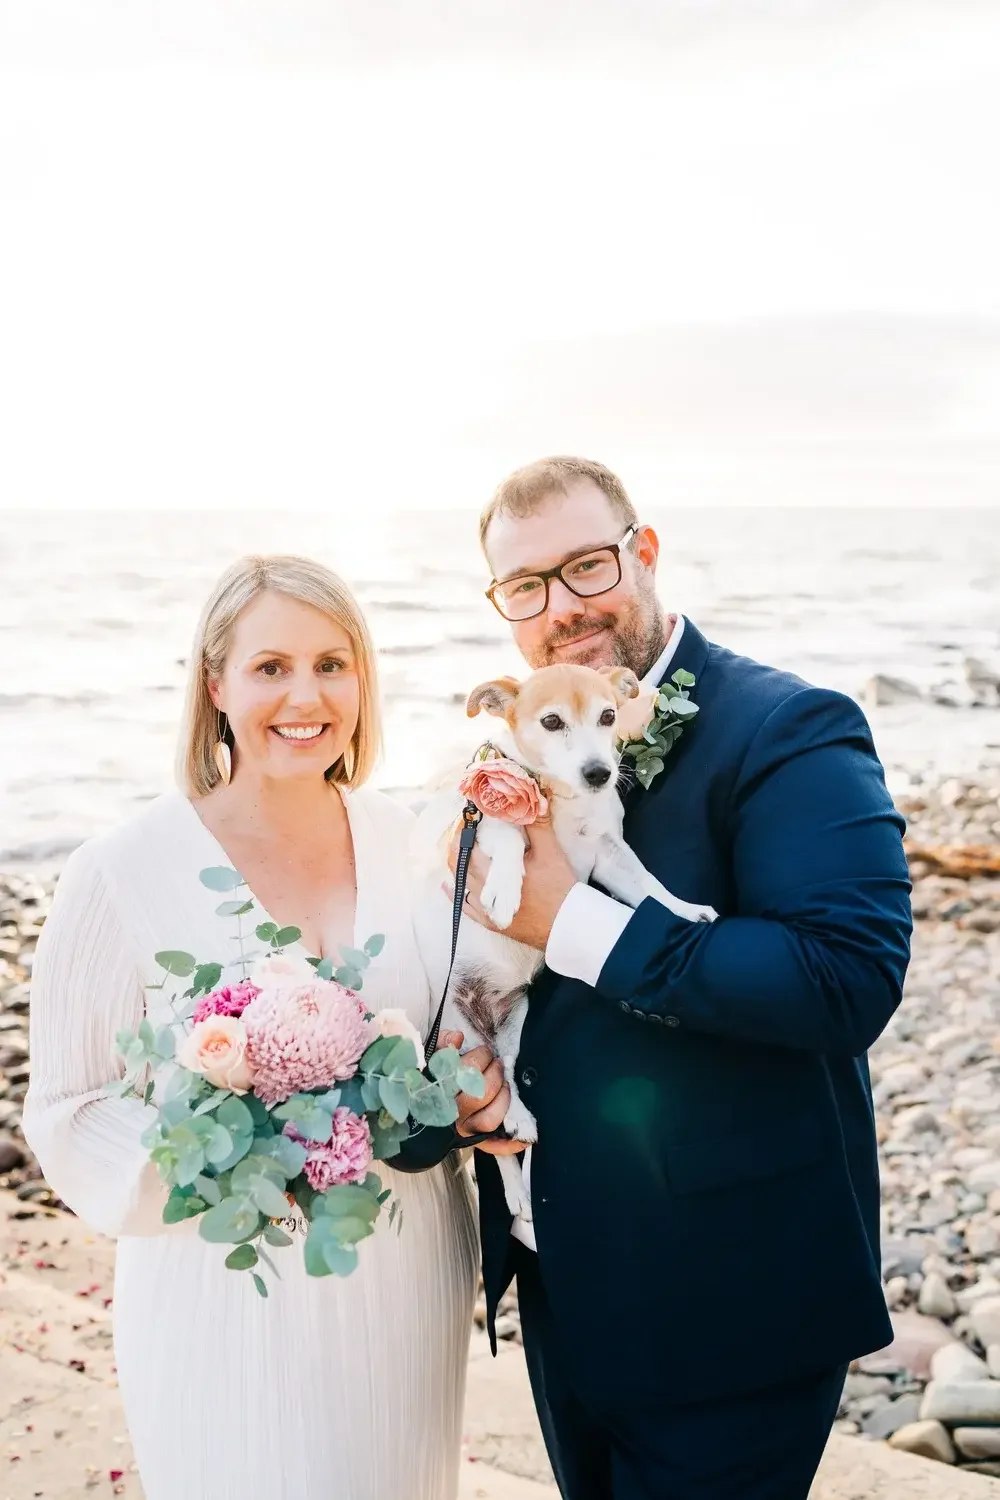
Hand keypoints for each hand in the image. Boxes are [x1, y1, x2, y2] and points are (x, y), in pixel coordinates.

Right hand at [434, 1031, 525, 1156]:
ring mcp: (464, 1131)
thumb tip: (457, 1037)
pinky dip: (510, 1144)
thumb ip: (441, 1047)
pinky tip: (524, 1138)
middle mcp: (452, 1113)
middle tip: (498, 1064)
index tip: (485, 1051)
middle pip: (482, 1092)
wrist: (415, 1118)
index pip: (466, 1072)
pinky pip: (494, 1147)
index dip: (481, 1057)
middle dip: (495, 1073)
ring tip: (506, 1085)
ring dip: (504, 1099)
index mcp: (440, 1091)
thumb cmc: (428, 1083)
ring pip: (491, 1118)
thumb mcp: (429, 1061)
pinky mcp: (474, 1142)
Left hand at [445, 815, 576, 950]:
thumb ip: (538, 824)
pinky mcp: (492, 922)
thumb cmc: (558, 889)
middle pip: (462, 863)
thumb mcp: (550, 852)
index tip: (469, 815)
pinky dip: (457, 893)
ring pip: (462, 883)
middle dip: (461, 844)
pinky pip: (466, 907)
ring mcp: (486, 909)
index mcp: (495, 872)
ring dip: (460, 865)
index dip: (466, 829)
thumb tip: (534, 796)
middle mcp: (484, 892)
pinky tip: (450, 886)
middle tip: (467, 828)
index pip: (469, 846)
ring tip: (461, 849)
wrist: (567, 927)